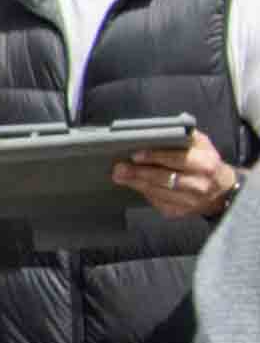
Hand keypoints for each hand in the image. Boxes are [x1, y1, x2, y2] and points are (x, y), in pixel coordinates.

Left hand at [111, 132, 238, 223]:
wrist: (222, 191)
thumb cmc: (207, 163)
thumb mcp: (203, 146)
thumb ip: (186, 137)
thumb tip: (162, 130)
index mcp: (206, 164)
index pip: (177, 159)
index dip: (155, 157)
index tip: (135, 155)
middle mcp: (199, 184)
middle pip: (164, 179)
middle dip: (139, 173)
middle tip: (119, 168)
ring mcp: (189, 201)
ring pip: (157, 192)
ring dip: (136, 184)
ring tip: (120, 176)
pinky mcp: (179, 212)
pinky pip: (157, 202)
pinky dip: (145, 193)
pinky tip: (134, 185)